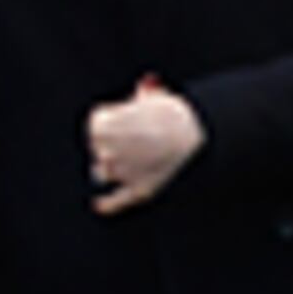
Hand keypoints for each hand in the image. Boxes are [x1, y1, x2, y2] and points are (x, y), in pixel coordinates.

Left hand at [86, 77, 202, 213]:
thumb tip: (147, 88)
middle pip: (100, 148)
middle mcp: (105, 151)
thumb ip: (145, 96)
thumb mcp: (156, 96)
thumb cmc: (176, 112)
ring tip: (138, 156)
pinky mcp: (139, 190)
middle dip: (116, 143)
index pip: (98, 123)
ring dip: (114, 166)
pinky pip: (117, 200)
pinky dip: (107, 204)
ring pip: (107, 172)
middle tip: (142, 135)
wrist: (195, 133)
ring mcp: (122, 173)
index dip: (117, 117)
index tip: (135, 115)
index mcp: (101, 126)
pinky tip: (99, 205)